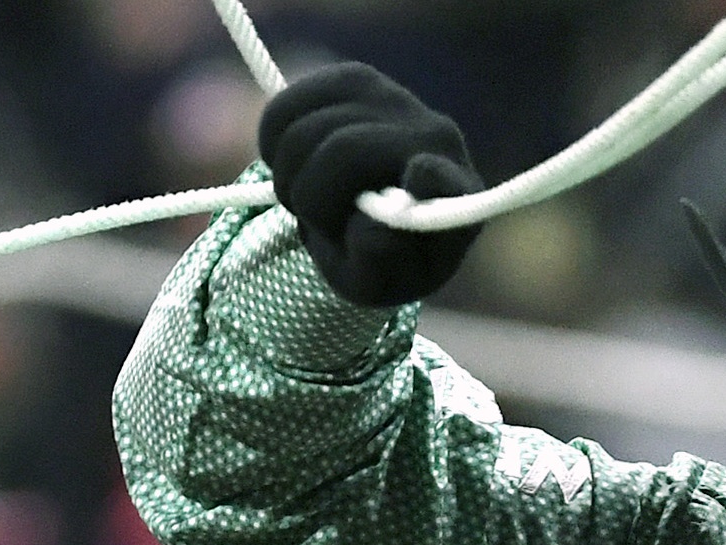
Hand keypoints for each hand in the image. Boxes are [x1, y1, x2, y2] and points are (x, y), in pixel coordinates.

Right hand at [257, 63, 483, 308]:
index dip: (429, 178)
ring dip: (287, 174)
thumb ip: (380, 261)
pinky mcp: (356, 79)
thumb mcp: (380, 283)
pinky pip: (287, 107)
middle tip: (310, 219)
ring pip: (305, 129)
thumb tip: (372, 229)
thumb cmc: (384, 257)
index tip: (419, 178)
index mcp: (453, 196)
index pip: (443, 180)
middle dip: (310, 196)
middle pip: (343, 151)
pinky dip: (272, 141)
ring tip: (305, 196)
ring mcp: (395, 99)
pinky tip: (290, 164)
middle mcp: (434, 136)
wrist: (377, 217)